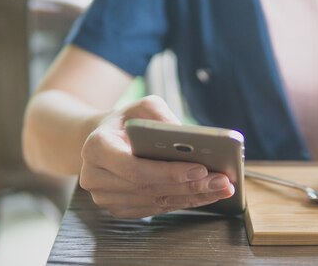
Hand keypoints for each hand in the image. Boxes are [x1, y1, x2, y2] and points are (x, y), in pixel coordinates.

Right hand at [79, 95, 234, 217]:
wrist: (105, 140)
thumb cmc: (126, 121)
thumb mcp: (142, 106)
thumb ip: (161, 115)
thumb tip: (186, 136)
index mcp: (96, 147)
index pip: (135, 168)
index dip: (169, 172)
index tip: (201, 169)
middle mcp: (95, 177)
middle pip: (149, 188)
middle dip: (190, 186)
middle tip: (222, 181)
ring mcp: (105, 197)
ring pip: (155, 202)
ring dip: (193, 197)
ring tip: (221, 188)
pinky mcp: (119, 209)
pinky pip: (155, 209)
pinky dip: (183, 202)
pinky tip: (205, 194)